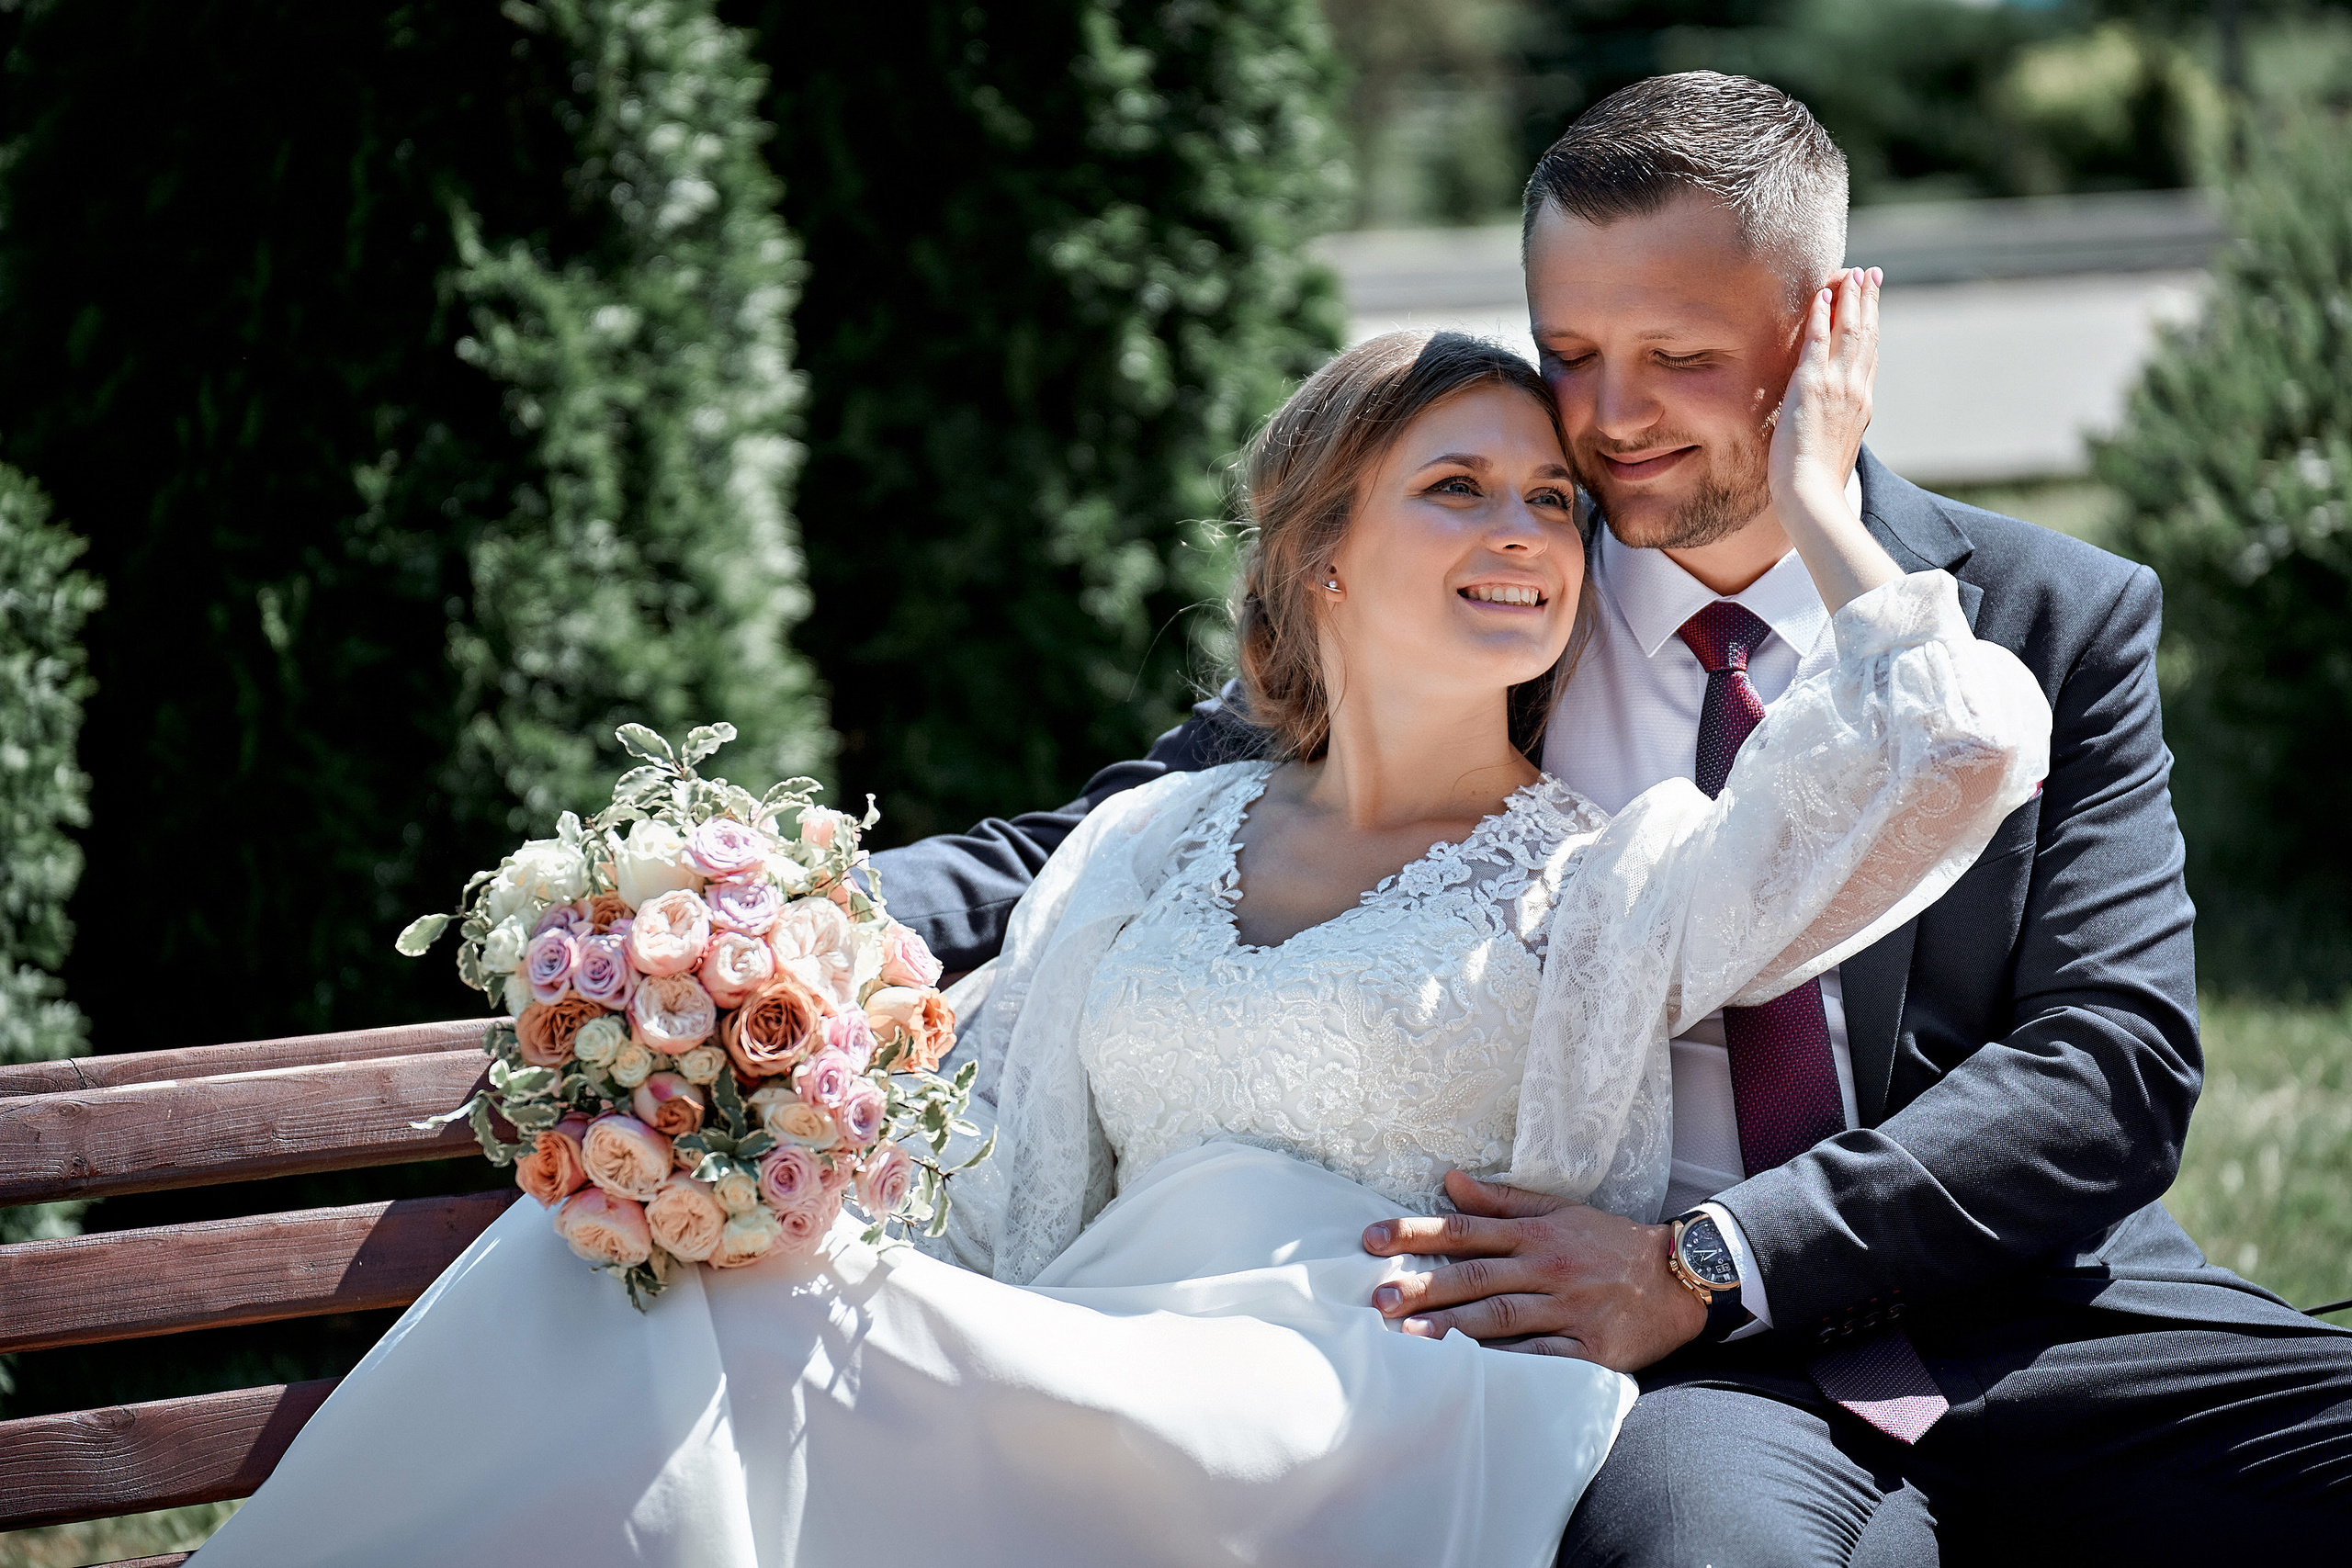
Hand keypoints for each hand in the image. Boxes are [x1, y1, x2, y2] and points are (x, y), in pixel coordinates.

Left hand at [1361, 1170, 1706, 1371]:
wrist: (1684, 1277)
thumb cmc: (1611, 1244)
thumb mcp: (1560, 1211)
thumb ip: (1502, 1200)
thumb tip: (1449, 1181)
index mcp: (1537, 1234)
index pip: (1465, 1229)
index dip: (1416, 1232)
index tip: (1371, 1240)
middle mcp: (1549, 1267)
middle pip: (1477, 1274)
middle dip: (1424, 1284)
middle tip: (1378, 1297)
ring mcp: (1570, 1309)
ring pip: (1504, 1316)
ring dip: (1454, 1326)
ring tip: (1409, 1335)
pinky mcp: (1592, 1349)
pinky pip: (1545, 1357)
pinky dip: (1510, 1363)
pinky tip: (1475, 1373)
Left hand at [1768, 265, 1878, 512]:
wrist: (1813, 496)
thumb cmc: (1817, 485)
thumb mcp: (1834, 452)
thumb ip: (1835, 432)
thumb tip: (1830, 432)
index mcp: (1862, 405)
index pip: (1869, 356)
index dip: (1872, 326)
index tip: (1872, 305)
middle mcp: (1856, 390)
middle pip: (1866, 336)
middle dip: (1868, 302)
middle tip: (1870, 275)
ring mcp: (1837, 386)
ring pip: (1848, 331)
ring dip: (1849, 298)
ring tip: (1851, 273)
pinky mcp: (1812, 386)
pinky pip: (1818, 340)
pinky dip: (1821, 314)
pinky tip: (1821, 293)